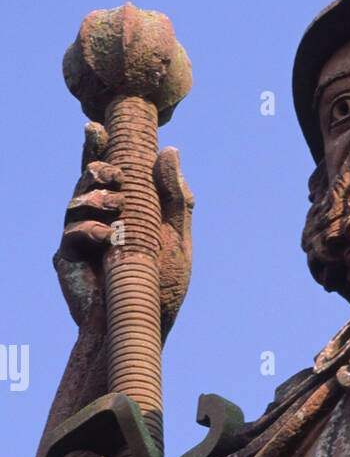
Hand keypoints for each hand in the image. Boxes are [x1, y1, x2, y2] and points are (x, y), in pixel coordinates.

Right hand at [53, 121, 193, 341]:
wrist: (143, 328)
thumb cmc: (159, 288)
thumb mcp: (175, 238)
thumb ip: (174, 199)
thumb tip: (170, 151)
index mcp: (121, 214)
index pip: (106, 175)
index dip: (97, 149)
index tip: (96, 128)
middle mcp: (96, 222)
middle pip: (85, 181)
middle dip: (95, 168)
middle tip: (116, 174)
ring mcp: (79, 240)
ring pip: (75, 202)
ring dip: (95, 197)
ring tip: (117, 206)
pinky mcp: (68, 259)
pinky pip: (71, 233)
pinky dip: (90, 228)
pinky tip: (109, 235)